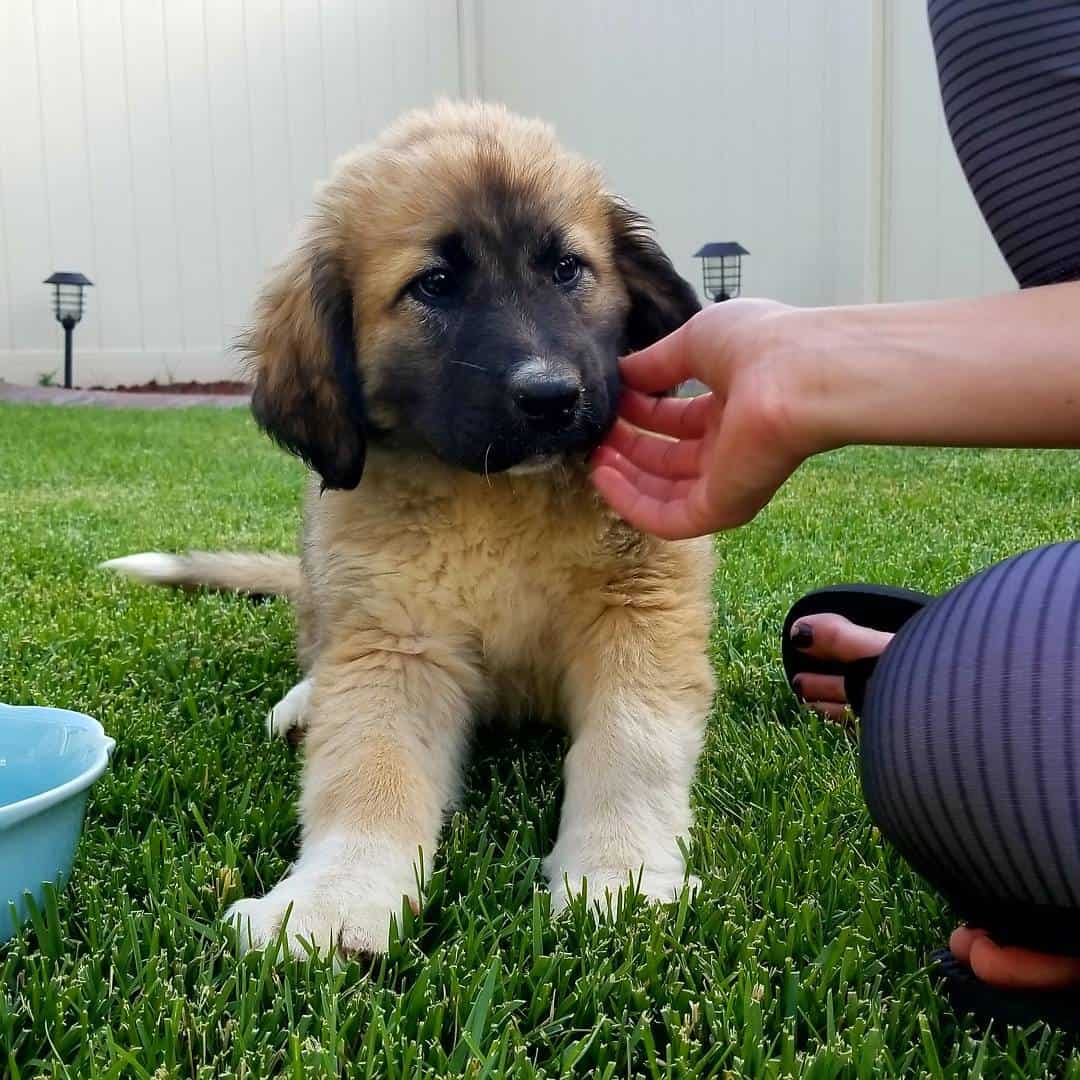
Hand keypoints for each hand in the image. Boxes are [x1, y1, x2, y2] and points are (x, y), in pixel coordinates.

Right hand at [592, 299, 818, 538]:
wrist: (798, 374)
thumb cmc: (757, 345)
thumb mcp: (694, 340)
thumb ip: (656, 362)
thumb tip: (622, 372)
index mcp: (732, 404)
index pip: (678, 419)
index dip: (640, 410)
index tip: (610, 399)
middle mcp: (731, 445)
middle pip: (669, 458)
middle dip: (629, 445)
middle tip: (596, 431)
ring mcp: (727, 480)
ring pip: (664, 492)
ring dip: (625, 476)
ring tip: (594, 455)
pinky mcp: (721, 508)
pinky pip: (667, 518)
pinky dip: (631, 503)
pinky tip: (603, 477)